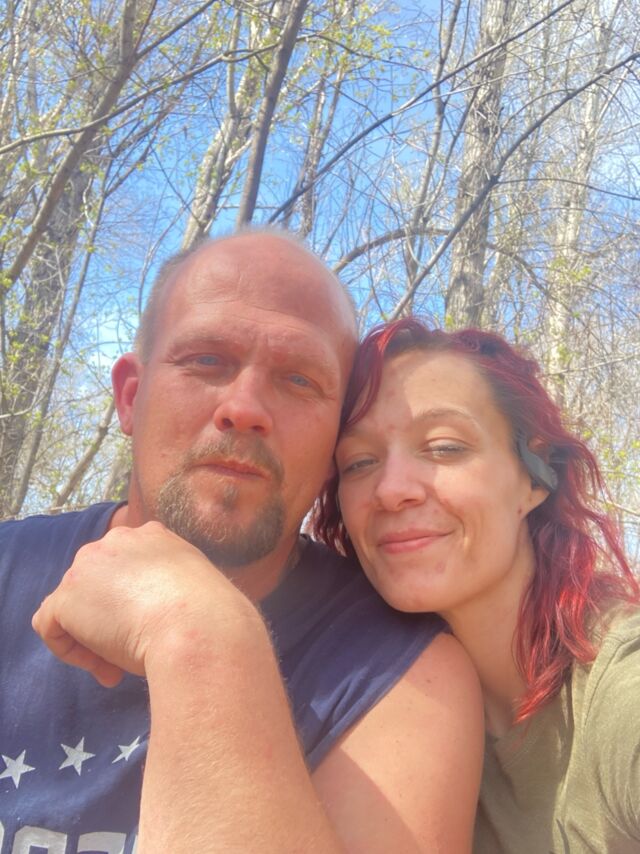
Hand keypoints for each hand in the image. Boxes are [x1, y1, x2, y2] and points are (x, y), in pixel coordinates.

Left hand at [32, 521, 254, 686]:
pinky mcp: (67, 597)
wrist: (199, 627)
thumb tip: (159, 611)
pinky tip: (101, 666)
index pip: (127, 568)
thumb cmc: (209, 617)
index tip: (151, 630)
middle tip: (130, 653)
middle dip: (109, 621)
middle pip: (97, 583)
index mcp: (154, 537)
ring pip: (74, 605)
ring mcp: (88, 565)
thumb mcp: (194, 587)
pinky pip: (50, 626)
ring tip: (118, 668)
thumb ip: (171, 588)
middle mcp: (118, 539)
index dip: (133, 604)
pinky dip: (69, 649)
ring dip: (93, 638)